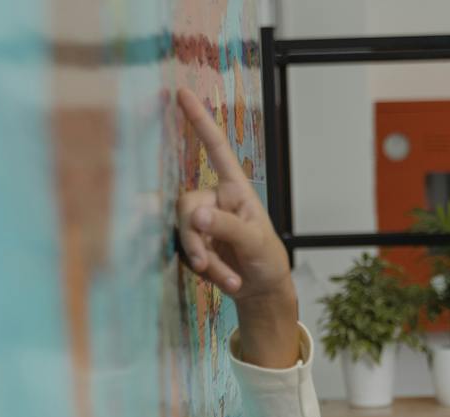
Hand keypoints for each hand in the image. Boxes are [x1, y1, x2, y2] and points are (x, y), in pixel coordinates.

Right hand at [174, 88, 291, 304]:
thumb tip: (195, 216)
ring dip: (205, 261)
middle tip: (206, 263)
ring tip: (230, 279)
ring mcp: (202, 223)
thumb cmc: (266, 259)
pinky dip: (206, 271)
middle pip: (186, 206)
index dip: (200, 122)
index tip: (183, 94)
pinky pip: (186, 252)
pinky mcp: (193, 244)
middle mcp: (214, 201)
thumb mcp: (255, 241)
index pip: (216, 150)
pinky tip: (225, 281)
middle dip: (196, 239)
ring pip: (184, 233)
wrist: (261, 290)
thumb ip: (226, 226)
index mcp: (235, 189)